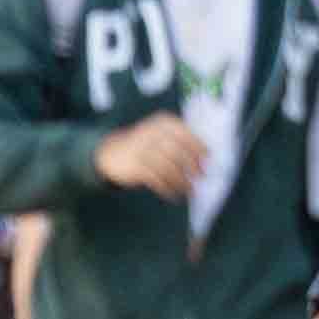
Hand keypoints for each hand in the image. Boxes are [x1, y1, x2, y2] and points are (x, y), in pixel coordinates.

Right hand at [90, 116, 209, 197]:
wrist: (111, 152)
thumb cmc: (147, 145)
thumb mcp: (162, 134)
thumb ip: (182, 141)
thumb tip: (207, 158)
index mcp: (162, 123)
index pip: (184, 134)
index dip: (198, 147)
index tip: (208, 159)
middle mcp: (151, 134)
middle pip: (177, 151)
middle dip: (193, 165)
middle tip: (201, 176)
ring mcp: (140, 150)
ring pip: (168, 168)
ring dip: (182, 181)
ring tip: (190, 190)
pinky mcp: (134, 166)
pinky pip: (155, 180)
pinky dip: (167, 189)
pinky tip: (174, 194)